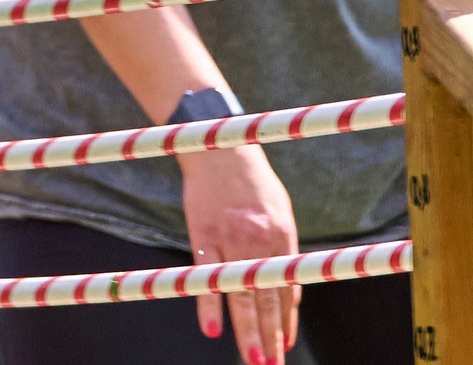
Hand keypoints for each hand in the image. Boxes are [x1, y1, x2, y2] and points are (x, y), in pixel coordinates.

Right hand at [179, 144, 300, 362]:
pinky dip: (208, 304)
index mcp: (282, 239)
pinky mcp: (202, 233)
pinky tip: (211, 329)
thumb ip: (282, 249)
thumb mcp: (279, 212)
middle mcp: (260, 244)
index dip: (286, 322)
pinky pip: (206, 276)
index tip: (284, 346)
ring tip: (253, 358)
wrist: (220, 147)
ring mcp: (230, 239)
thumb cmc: (252, 180)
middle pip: (266, 299)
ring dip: (247, 331)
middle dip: (270, 336)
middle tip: (271, 364)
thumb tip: (285, 287)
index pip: (287, 290)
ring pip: (240, 294)